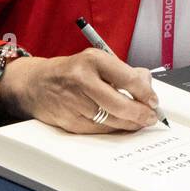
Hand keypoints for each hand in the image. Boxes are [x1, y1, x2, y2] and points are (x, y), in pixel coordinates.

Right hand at [0, 49, 160, 133]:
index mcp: (93, 60)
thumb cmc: (71, 71)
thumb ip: (123, 71)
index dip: (145, 93)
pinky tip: (123, 126)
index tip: (153, 101)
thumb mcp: (96, 60)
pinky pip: (98, 130)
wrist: (35, 83)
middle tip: (151, 117)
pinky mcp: (69, 121)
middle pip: (119, 104)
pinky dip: (114, 129)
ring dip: (130, 124)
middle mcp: (82, 80)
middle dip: (140, 114)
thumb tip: (147, 87)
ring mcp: (74, 103)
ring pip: (110, 120)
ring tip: (141, 122)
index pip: (127, 78)